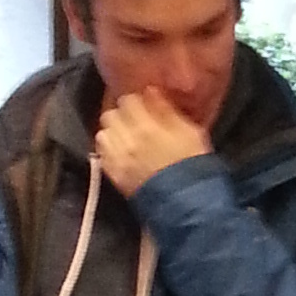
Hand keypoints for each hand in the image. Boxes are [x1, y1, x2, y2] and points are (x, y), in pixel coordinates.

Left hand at [92, 90, 209, 197]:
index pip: (129, 100)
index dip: (137, 100)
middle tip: (134, 120)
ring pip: (103, 131)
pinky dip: (108, 148)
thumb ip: (168, 110)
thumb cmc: (193, 164)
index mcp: (147, 126)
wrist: (186, 203)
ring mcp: (118, 158)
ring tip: (126, 136)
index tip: (145, 105)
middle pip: (111, 113)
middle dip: (122, 114)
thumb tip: (151, 92)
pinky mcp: (114, 174)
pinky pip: (101, 153)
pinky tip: (120, 151)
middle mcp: (127, 139)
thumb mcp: (191, 131)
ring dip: (113, 131)